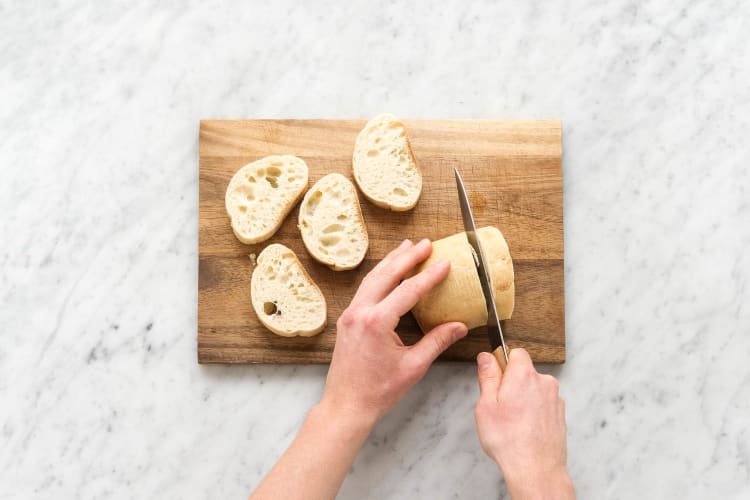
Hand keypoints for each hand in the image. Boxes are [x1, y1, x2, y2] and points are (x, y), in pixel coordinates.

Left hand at [321, 238, 467, 423]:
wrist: (346, 405)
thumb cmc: (378, 391)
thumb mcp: (413, 367)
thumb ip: (436, 342)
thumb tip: (458, 326)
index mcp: (377, 322)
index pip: (408, 290)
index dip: (429, 276)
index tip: (445, 263)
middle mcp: (360, 312)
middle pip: (386, 275)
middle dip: (407, 257)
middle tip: (425, 244)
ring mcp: (350, 314)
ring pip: (372, 278)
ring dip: (391, 262)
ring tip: (407, 247)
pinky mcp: (347, 320)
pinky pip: (364, 290)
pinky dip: (379, 276)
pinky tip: (388, 272)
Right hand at [474, 349, 573, 498]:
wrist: (536, 469)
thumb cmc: (509, 440)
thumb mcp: (486, 405)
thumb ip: (488, 376)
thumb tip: (486, 357)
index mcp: (524, 375)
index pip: (516, 352)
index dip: (503, 363)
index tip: (496, 378)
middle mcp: (544, 383)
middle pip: (525, 372)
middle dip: (513, 383)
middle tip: (500, 406)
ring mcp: (555, 399)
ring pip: (535, 389)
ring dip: (524, 399)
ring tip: (512, 422)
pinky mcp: (560, 415)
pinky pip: (543, 405)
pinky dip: (534, 412)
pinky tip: (524, 429)